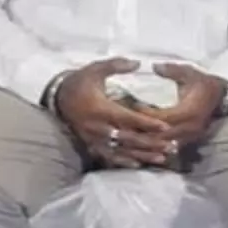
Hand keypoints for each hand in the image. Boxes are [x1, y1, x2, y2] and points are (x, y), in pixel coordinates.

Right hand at [54, 59, 171, 168]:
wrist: (57, 97)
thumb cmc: (80, 82)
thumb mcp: (95, 69)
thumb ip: (116, 65)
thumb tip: (137, 63)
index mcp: (101, 109)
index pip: (127, 118)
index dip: (146, 123)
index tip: (165, 127)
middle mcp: (98, 127)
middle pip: (128, 138)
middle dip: (150, 143)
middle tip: (170, 146)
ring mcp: (94, 138)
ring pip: (121, 150)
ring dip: (142, 154)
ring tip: (161, 157)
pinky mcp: (90, 144)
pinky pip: (108, 156)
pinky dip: (124, 161)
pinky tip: (138, 164)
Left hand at [135, 63, 226, 155]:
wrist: (222, 97)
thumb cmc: (204, 83)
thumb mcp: (189, 73)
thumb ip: (172, 70)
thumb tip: (154, 66)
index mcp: (188, 112)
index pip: (160, 118)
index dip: (143, 115)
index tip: (128, 108)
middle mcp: (189, 128)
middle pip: (158, 137)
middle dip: (140, 132)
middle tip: (121, 126)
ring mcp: (189, 138)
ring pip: (162, 146)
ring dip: (146, 143)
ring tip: (128, 137)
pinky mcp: (188, 142)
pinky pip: (168, 149)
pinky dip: (154, 148)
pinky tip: (141, 145)